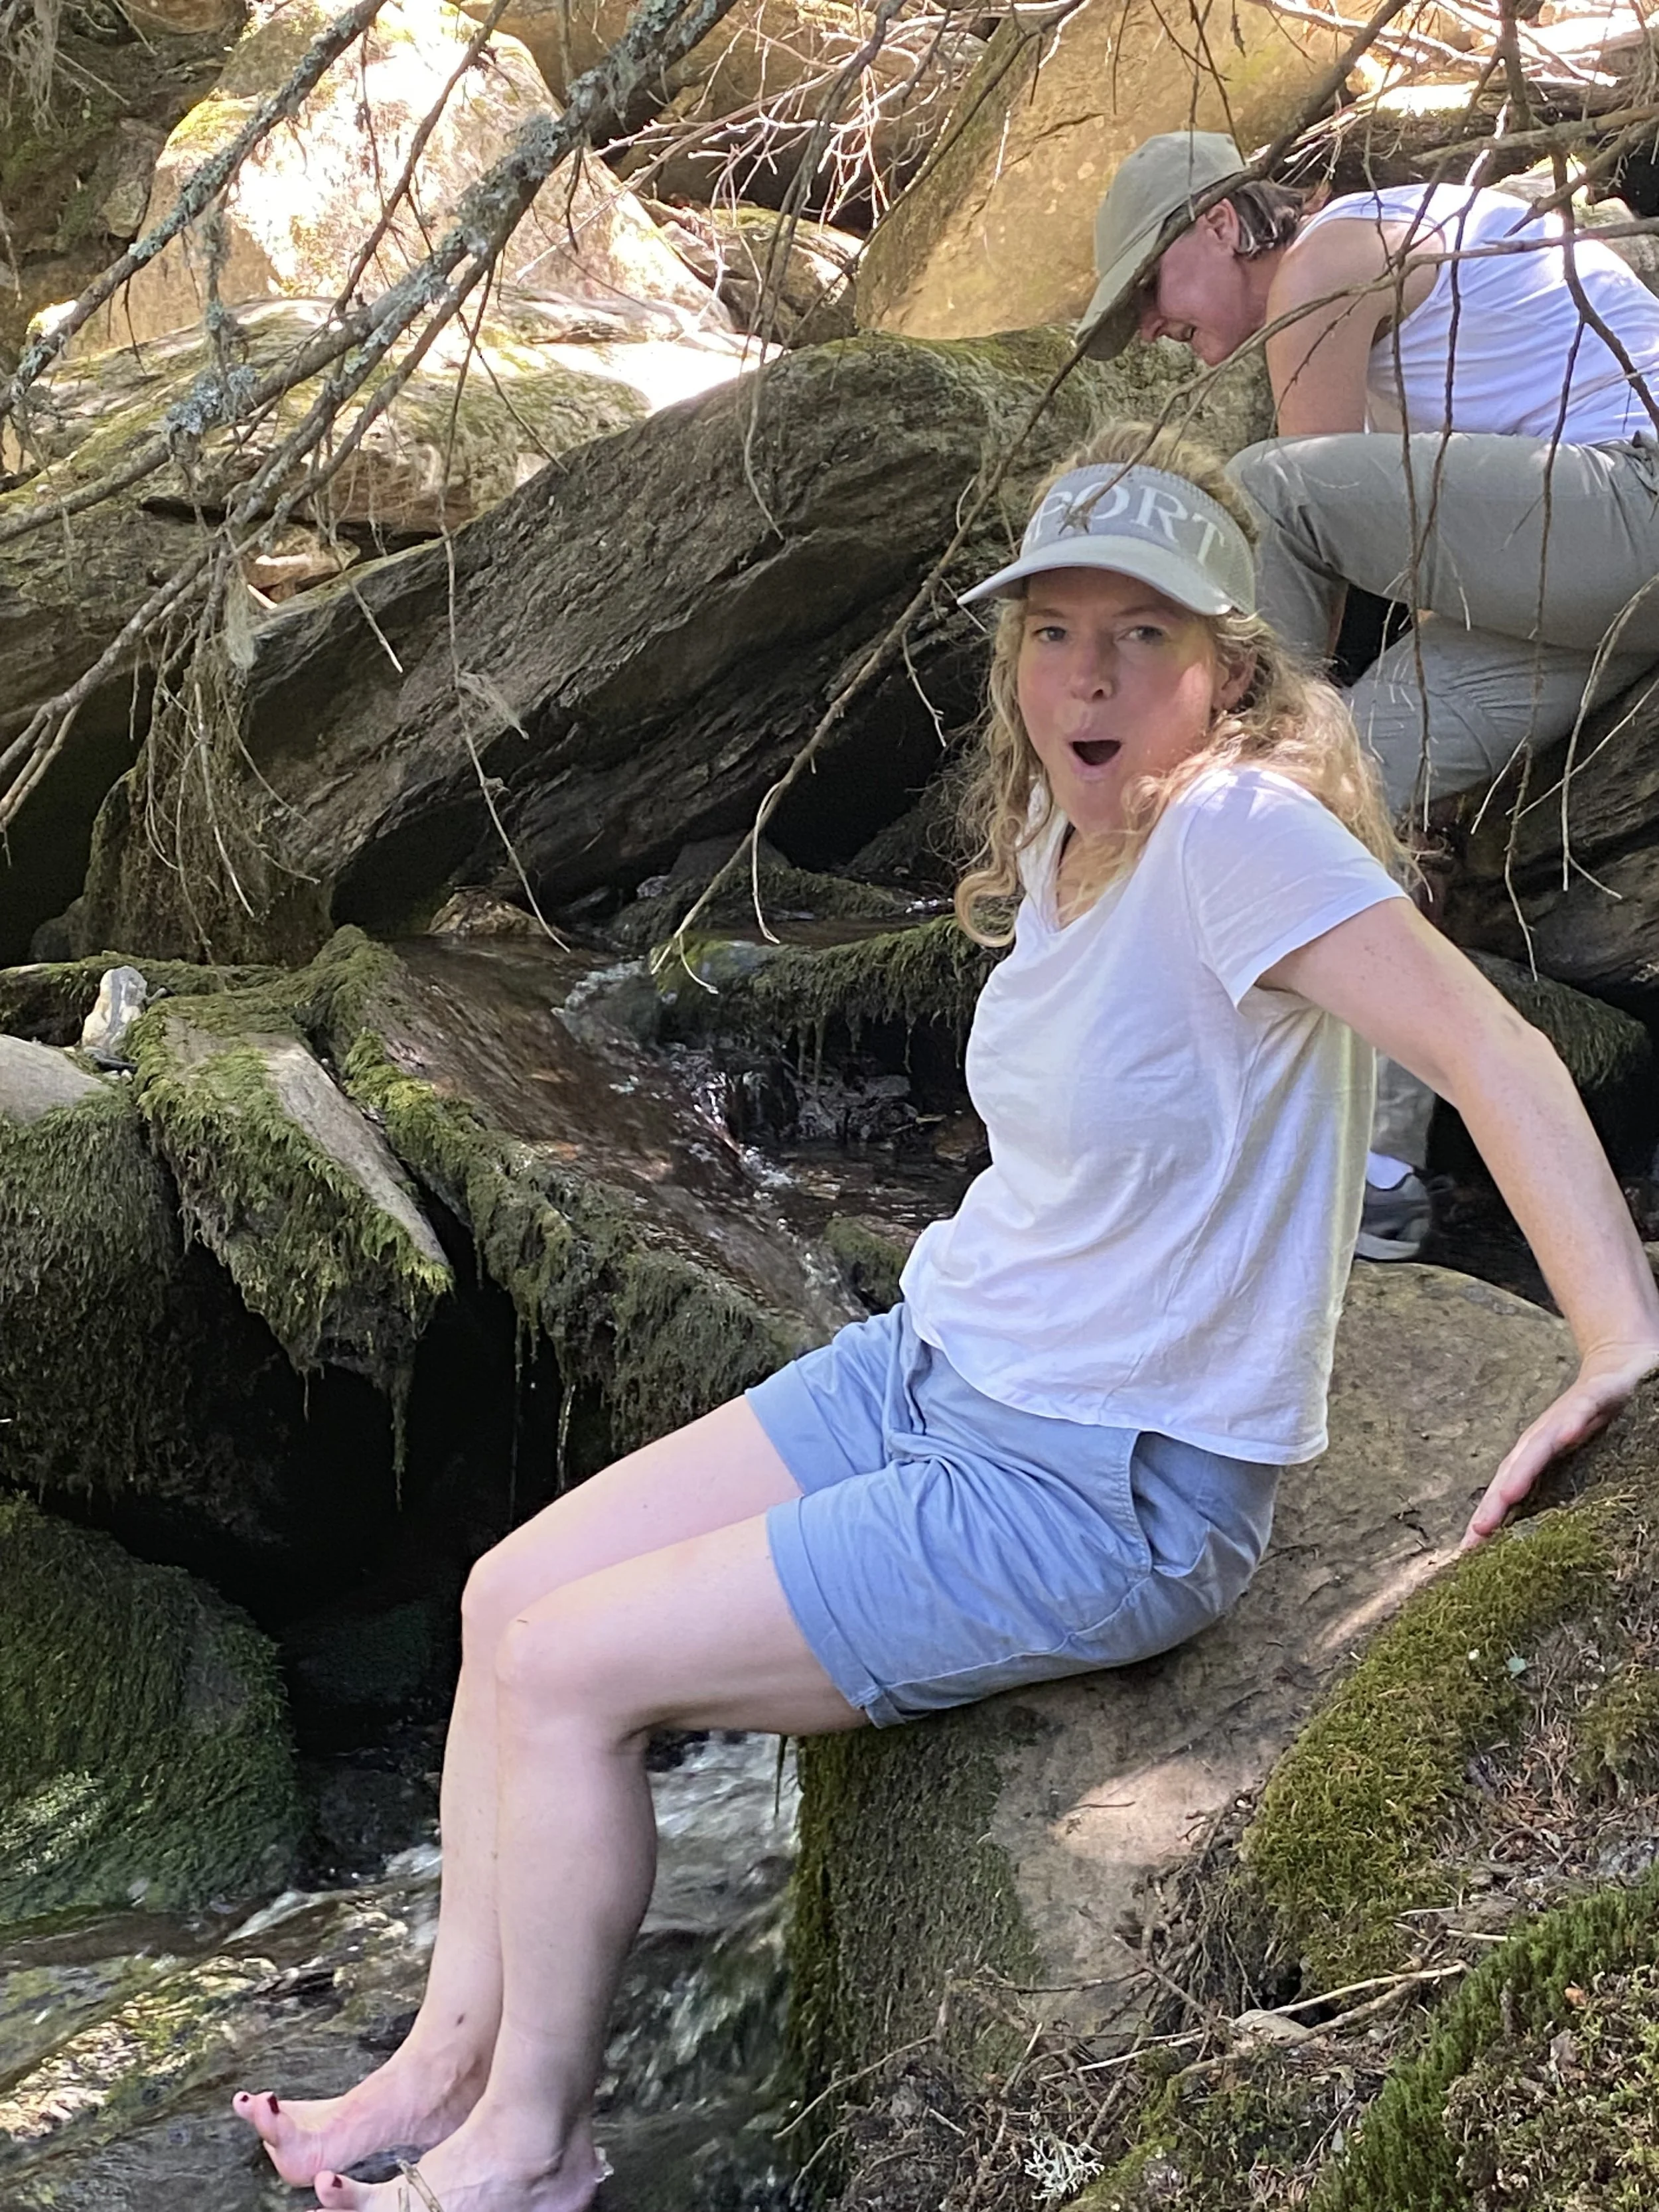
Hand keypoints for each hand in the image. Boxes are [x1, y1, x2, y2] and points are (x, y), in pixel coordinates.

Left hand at [1461, 1343, 1658, 1549]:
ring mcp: (1566, 1416)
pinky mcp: (1593, 1396)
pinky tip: (1567, 1434)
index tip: (1468, 1554)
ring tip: (1509, 1494)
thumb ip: (1556, 1488)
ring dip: (1523, 1468)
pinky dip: (1572, 1421)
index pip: (1507, 1492)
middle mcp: (1544, 1437)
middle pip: (1513, 1472)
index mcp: (1537, 1456)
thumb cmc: (1591, 1419)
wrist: (1618, 1368)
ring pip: (1539, 1444)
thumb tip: (1541, 1534)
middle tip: (1478, 1533)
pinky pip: (1581, 1410)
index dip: (1489, 1520)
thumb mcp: (1573, 1459)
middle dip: (1494, 1503)